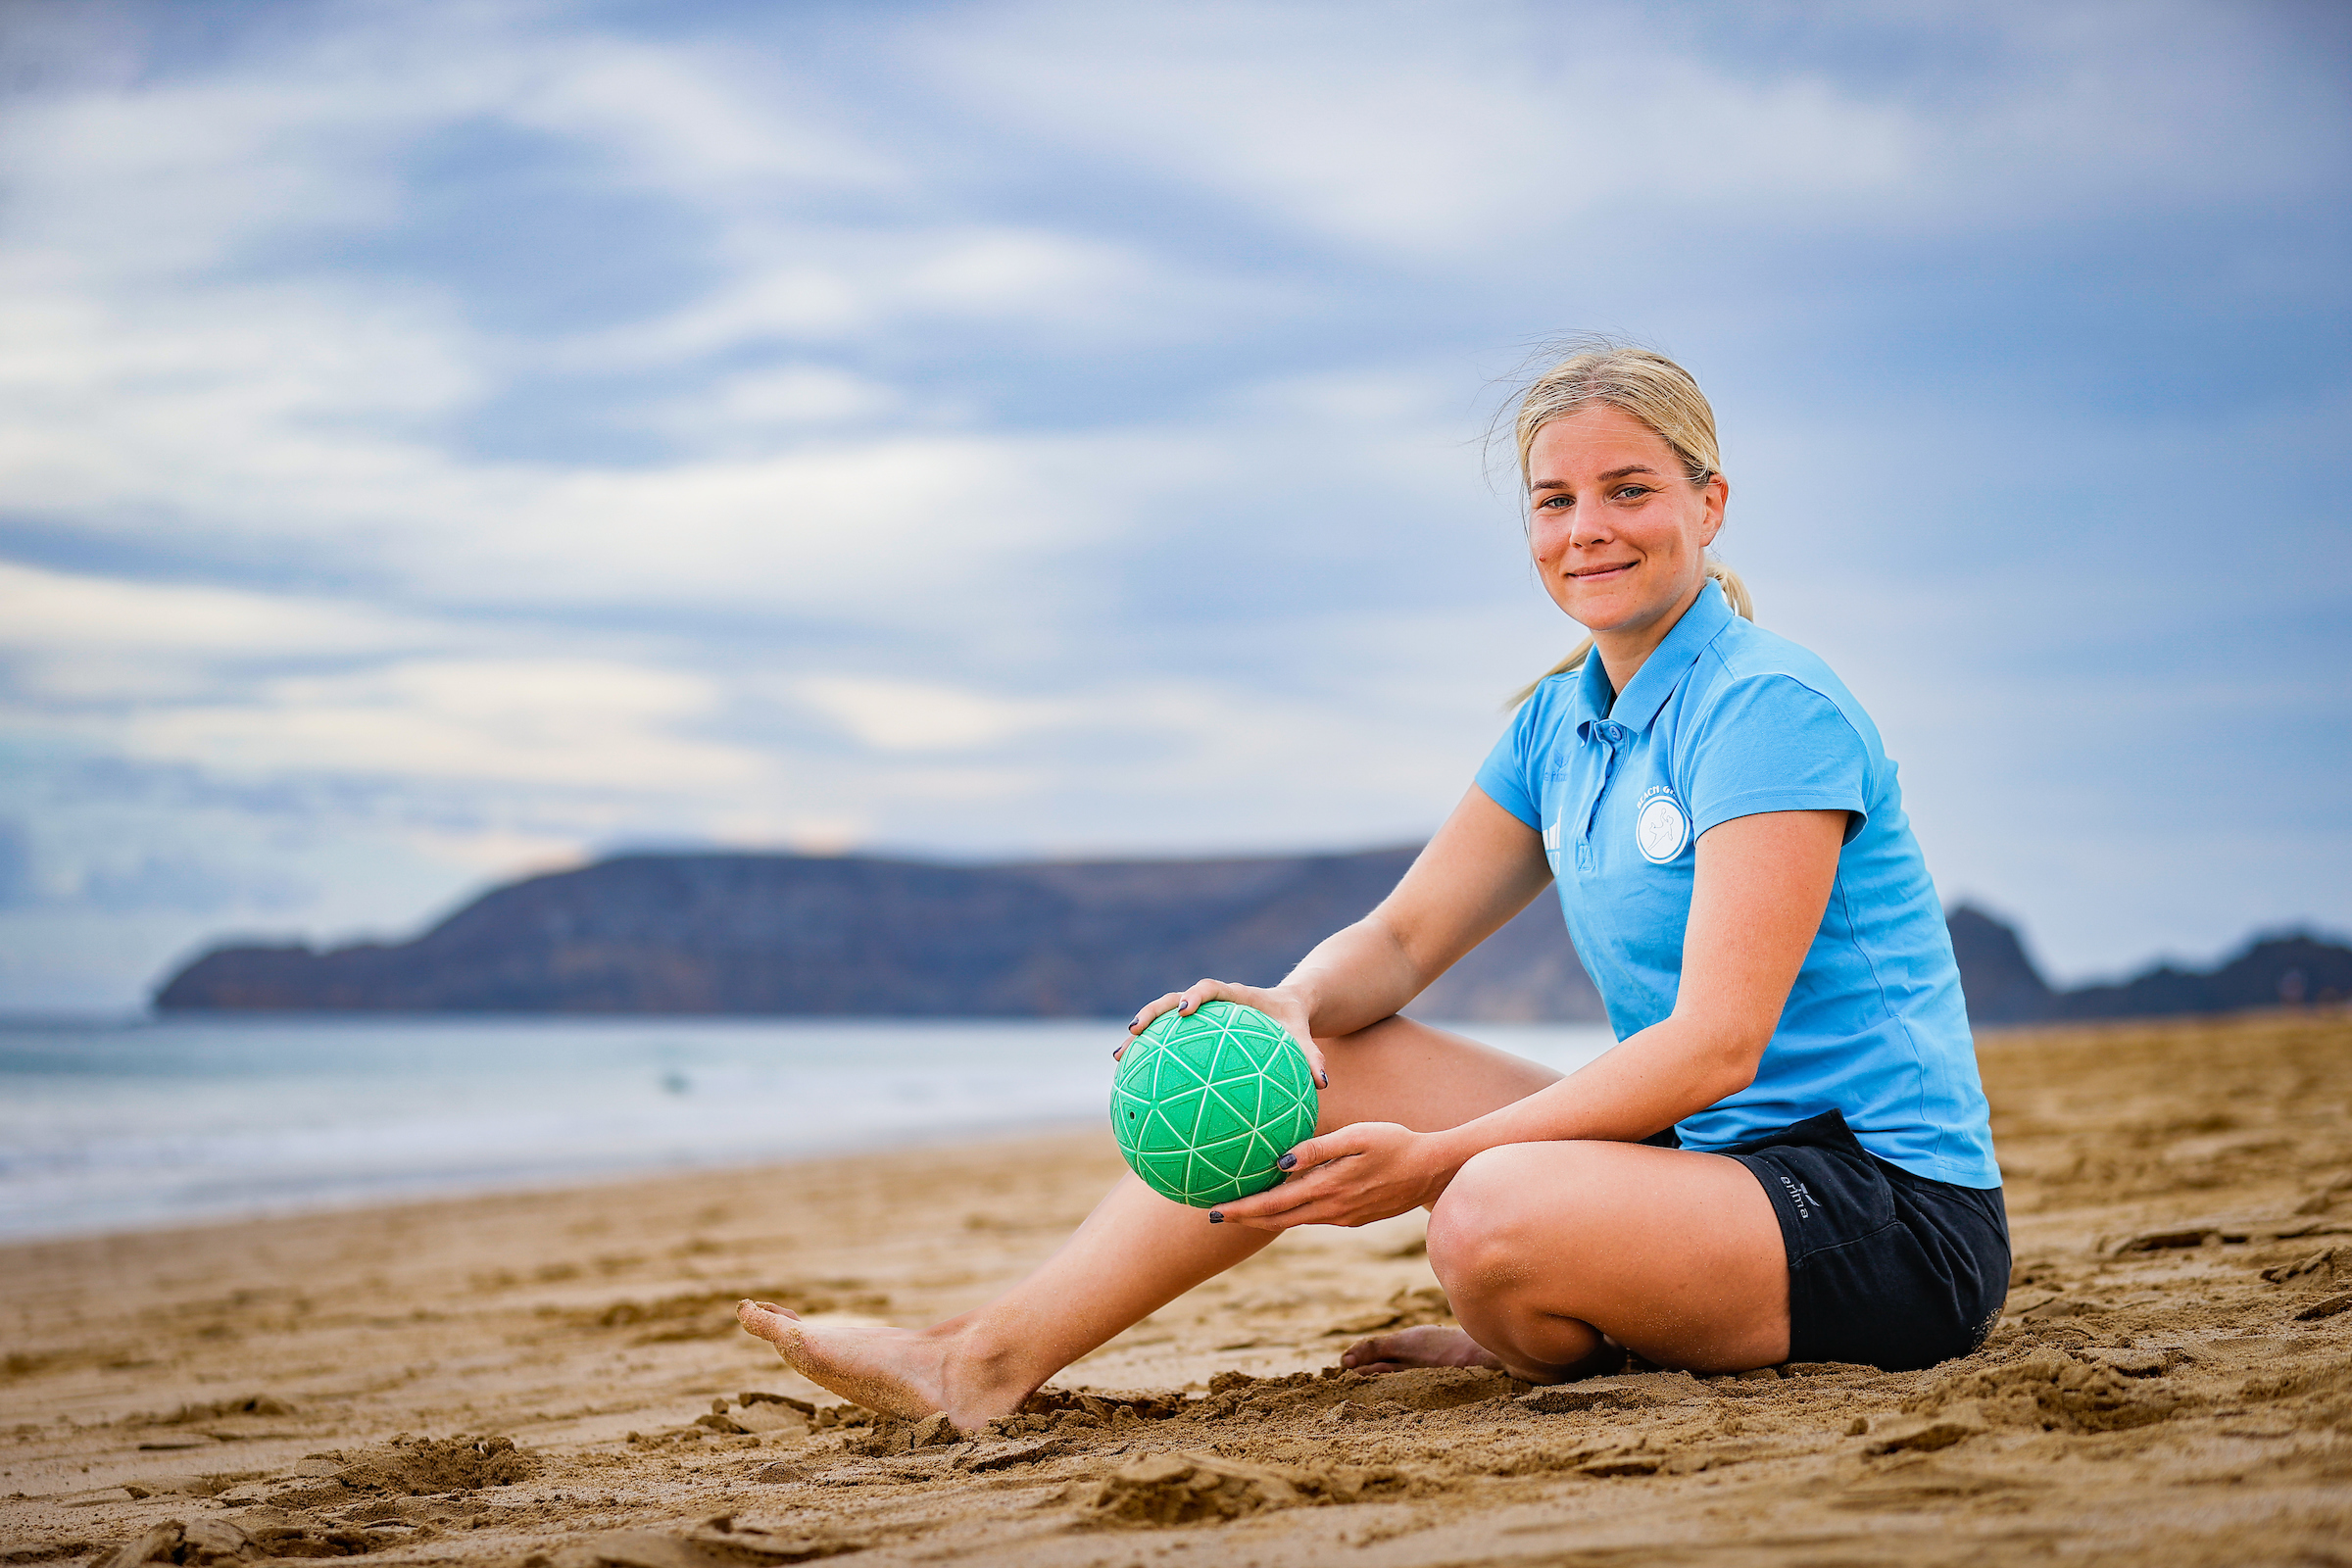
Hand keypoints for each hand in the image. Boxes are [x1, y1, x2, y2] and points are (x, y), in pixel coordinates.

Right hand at [1113, 977, 1328, 1089]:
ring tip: (1119, 1057)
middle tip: (1134, 1031)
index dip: (1195, 995)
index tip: (1184, 1010)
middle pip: (1173, 999)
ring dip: (1140, 1035)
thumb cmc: (1294, 1024)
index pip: (1211, 987)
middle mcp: (1212, 1002)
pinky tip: (1137, 1083)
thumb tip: (1322, 1084)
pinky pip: (1169, 1041)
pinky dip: (1152, 1056)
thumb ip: (1311, 1056)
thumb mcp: (1303, 1037)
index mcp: (1235, 996)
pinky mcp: (1195, 1030)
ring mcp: (1199, 1016)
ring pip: (1162, 1019)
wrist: (1287, 1010)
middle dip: (1152, 1012)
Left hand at [1209, 1122, 1447, 1231]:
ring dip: (1264, 1219)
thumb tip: (1278, 1161)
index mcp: (1328, 1189)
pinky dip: (1289, 1215)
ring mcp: (1343, 1218)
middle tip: (1213, 1214)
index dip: (1242, 1210)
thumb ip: (1318, 1148)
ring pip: (1294, 1222)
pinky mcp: (1353, 1218)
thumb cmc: (1396, 1143)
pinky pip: (1312, 1218)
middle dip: (1244, 1218)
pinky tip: (1282, 1204)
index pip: (1274, 1205)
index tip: (1214, 1211)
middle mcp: (1332, 1210)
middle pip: (1277, 1220)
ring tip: (1239, 1210)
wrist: (1433, 1170)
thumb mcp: (1357, 1136)